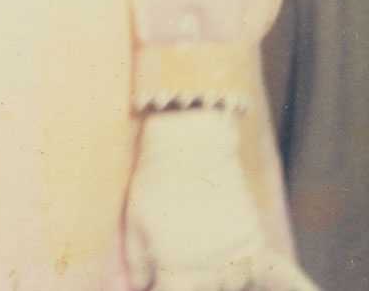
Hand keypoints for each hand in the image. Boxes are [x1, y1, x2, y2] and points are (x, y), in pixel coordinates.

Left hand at [124, 109, 319, 290]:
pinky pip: (289, 279)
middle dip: (189, 276)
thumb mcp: (134, 223)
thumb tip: (140, 287)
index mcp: (178, 271)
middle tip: (181, 234)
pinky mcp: (259, 245)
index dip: (160, 289)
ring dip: (219, 278)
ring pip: (235, 287)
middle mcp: (214, 273)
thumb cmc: (155, 183)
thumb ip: (138, 264)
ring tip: (206, 237)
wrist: (190, 146)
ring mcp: (240, 260)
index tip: (156, 279)